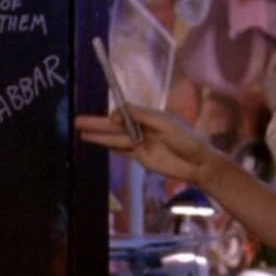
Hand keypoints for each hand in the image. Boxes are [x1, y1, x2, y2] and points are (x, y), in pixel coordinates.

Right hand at [75, 105, 218, 185]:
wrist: (199, 163)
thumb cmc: (186, 138)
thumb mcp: (165, 123)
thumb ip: (141, 116)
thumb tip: (116, 113)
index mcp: (148, 116)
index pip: (124, 112)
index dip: (113, 115)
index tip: (108, 117)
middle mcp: (141, 128)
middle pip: (114, 126)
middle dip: (96, 124)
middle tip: (76, 121)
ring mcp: (140, 144)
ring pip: (115, 139)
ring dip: (98, 136)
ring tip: (80, 133)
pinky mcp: (141, 158)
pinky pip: (122, 150)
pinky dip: (109, 147)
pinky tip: (97, 143)